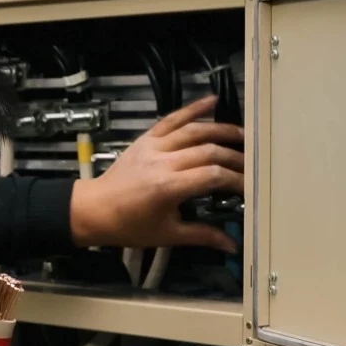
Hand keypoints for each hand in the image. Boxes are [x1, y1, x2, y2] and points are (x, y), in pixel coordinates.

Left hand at [69, 95, 243, 251]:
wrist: (93, 210)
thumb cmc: (129, 226)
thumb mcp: (167, 234)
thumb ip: (202, 236)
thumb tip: (231, 245)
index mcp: (168, 187)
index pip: (212, 176)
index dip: (235, 180)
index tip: (249, 187)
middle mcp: (163, 162)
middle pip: (208, 151)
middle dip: (234, 157)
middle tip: (252, 164)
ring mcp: (154, 146)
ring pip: (193, 131)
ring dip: (221, 130)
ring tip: (242, 135)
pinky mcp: (146, 138)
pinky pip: (171, 119)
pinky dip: (192, 109)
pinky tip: (212, 101)